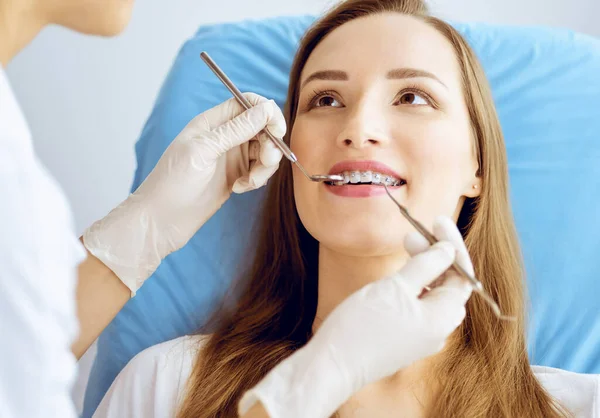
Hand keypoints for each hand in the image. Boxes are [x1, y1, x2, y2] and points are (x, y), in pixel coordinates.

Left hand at [83, 93, 285, 294]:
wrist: (162, 221)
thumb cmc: (173, 183)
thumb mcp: (204, 151)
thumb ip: (236, 130)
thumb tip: (266, 108)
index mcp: (212, 122)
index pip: (248, 104)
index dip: (267, 113)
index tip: (277, 131)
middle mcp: (224, 136)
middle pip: (261, 128)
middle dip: (270, 144)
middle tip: (266, 162)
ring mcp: (230, 157)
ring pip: (264, 150)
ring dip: (265, 166)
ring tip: (249, 182)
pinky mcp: (236, 176)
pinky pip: (259, 170)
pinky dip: (257, 179)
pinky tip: (239, 189)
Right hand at [238, 216, 473, 417]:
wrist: (331, 365)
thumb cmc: (361, 326)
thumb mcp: (395, 287)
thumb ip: (426, 266)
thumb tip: (447, 250)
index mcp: (442, 318)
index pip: (462, 275)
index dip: (452, 245)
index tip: (438, 221)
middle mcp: (437, 331)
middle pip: (448, 285)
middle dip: (434, 256)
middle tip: (412, 233)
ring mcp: (420, 337)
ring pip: (431, 295)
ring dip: (422, 269)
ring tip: (403, 249)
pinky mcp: (403, 340)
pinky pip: (417, 307)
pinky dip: (412, 286)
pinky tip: (396, 276)